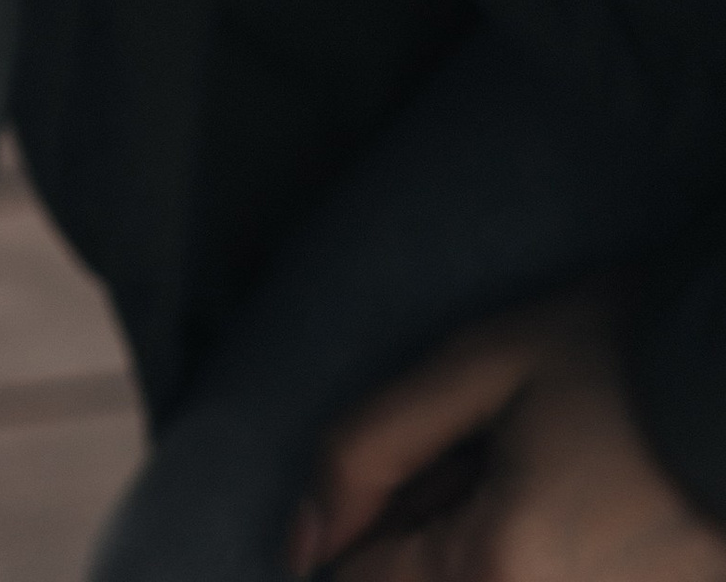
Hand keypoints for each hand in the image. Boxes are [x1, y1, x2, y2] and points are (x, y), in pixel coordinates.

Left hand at [287, 284, 725, 581]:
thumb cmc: (622, 359)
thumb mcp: (479, 367)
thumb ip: (370, 449)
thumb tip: (299, 540)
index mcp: (494, 571)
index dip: (358, 516)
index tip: (420, 455)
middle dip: (418, 528)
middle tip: (480, 453)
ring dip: (469, 540)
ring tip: (529, 470)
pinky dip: (521, 550)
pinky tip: (565, 496)